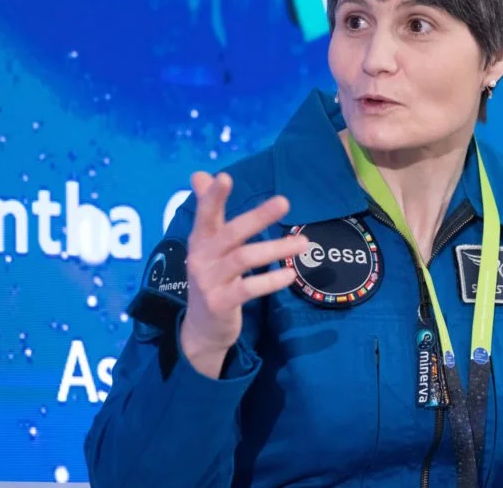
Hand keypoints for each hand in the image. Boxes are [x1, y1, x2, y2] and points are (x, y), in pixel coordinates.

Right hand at [180, 171, 307, 370]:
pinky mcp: (220, 303)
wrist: (201, 328)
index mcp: (200, 240)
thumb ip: (208, 210)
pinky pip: (249, 289)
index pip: (205, 214)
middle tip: (284, 202)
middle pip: (231, 232)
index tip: (224, 177)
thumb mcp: (207, 245)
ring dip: (275, 249)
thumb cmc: (212, 277)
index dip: (213, 197)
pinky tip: (290, 275)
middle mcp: (201, 257)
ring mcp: (209, 281)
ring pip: (244, 258)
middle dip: (257, 216)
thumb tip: (201, 174)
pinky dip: (271, 281)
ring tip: (303, 243)